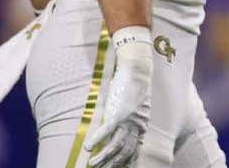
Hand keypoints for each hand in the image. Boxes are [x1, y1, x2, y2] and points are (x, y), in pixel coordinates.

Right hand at [86, 28, 152, 167]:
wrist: (138, 71)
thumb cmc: (135, 87)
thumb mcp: (136, 106)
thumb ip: (131, 118)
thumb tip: (123, 124)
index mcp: (141, 125)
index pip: (135, 149)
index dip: (128, 161)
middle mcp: (137, 125)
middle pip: (126, 151)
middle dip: (114, 164)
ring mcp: (127, 120)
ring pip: (116, 145)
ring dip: (103, 157)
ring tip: (92, 166)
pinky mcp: (118, 112)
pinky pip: (106, 131)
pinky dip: (97, 140)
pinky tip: (87, 148)